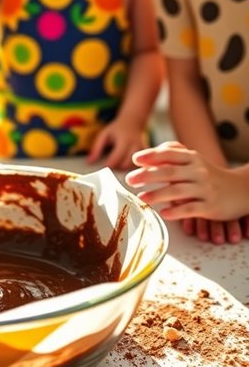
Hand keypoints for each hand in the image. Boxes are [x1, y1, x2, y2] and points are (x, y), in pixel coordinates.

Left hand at [87, 119, 147, 169]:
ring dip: (125, 170)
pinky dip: (134, 169)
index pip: (116, 158)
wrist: (133, 121)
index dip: (108, 165)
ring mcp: (143, 150)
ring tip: (119, 167)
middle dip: (117, 169)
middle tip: (110, 169)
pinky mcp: (147, 154)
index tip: (102, 168)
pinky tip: (128, 167)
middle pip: (126, 164)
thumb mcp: (104, 135)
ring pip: (135, 166)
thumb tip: (89, 162)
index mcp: (124, 140)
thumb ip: (96, 148)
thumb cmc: (117, 129)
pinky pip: (142, 165)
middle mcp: (135, 145)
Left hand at [125, 141, 248, 242]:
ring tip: (141, 198)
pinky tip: (164, 213)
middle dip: (147, 175)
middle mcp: (198, 172)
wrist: (241, 190)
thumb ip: (173, 153)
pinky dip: (176, 211)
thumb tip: (146, 154)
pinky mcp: (210, 206)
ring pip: (178, 191)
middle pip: (169, 171)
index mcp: (193, 158)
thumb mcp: (195, 160)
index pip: (169, 154)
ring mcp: (205, 189)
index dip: (151, 156)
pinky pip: (191, 209)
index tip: (135, 160)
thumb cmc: (210, 175)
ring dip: (157, 195)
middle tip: (130, 179)